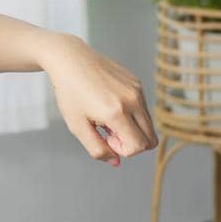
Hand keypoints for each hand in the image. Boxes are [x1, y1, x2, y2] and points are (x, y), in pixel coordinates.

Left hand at [42, 33, 157, 165]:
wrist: (69, 59)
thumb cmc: (70, 93)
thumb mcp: (77, 126)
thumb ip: (97, 149)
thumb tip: (116, 162)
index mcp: (116, 112)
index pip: (138, 147)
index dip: (122, 150)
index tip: (105, 138)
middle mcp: (132, 100)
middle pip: (150, 139)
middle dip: (131, 143)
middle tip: (108, 131)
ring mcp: (137, 89)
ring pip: (148, 125)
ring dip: (131, 128)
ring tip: (106, 118)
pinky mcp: (137, 82)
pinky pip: (143, 108)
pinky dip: (130, 114)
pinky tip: (108, 104)